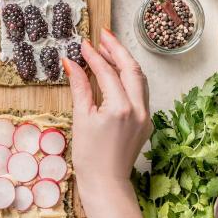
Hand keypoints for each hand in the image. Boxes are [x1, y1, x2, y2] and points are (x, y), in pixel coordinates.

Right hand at [64, 29, 152, 191]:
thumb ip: (79, 88)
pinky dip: (128, 78)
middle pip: (131, 69)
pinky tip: (115, 73)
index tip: (83, 45)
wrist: (106, 181)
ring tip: (109, 50)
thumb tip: (71, 64)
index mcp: (121, 108)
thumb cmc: (89, 155)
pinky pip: (139, 92)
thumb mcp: (81, 118)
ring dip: (125, 62)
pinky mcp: (145, 121)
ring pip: (139, 79)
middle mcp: (138, 109)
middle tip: (102, 36)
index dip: (94, 57)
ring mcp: (145, 115)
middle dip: (117, 50)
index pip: (108, 73)